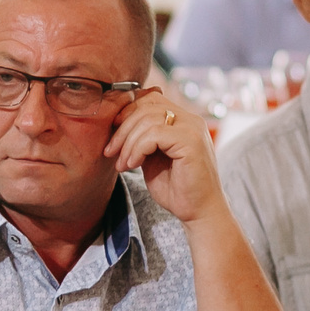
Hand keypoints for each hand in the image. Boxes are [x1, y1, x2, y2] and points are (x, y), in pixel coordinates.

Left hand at [103, 80, 224, 223]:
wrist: (199, 212)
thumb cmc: (176, 188)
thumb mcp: (152, 157)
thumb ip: (142, 138)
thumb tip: (117, 122)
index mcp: (182, 120)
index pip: (149, 99)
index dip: (126, 113)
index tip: (113, 137)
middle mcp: (190, 119)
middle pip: (145, 106)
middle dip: (122, 128)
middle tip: (110, 152)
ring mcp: (192, 128)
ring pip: (147, 119)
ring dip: (127, 143)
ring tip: (123, 164)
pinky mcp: (191, 141)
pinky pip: (154, 134)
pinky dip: (137, 149)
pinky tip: (134, 165)